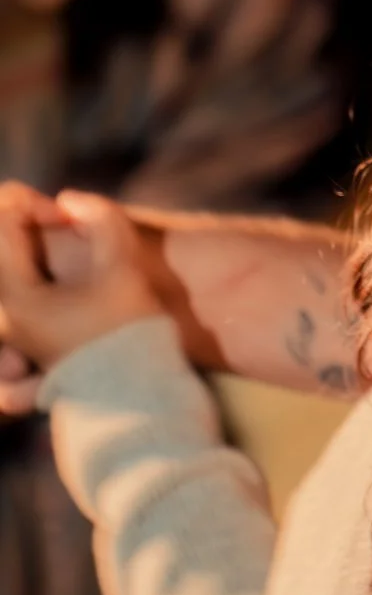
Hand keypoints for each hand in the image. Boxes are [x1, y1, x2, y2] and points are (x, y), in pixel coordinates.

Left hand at [0, 190, 168, 371]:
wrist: (134, 395)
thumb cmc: (127, 333)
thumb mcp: (123, 270)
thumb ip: (104, 223)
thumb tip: (71, 199)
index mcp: (16, 295)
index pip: (4, 224)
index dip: (33, 205)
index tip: (70, 217)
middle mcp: (4, 313)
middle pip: (1, 248)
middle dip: (22, 223)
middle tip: (58, 222)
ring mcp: (13, 328)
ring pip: (9, 272)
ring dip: (24, 248)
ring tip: (53, 243)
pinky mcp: (28, 339)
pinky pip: (14, 296)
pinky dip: (26, 272)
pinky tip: (51, 272)